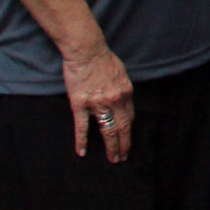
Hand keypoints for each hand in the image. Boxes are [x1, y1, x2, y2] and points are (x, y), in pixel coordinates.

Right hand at [60, 41, 132, 161]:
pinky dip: (82, 141)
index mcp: (125, 92)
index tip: (127, 139)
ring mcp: (97, 103)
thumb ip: (121, 88)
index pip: (129, 117)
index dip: (128, 130)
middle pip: (122, 127)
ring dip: (112, 147)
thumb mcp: (120, 73)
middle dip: (124, 144)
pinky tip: (82, 152)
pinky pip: (82, 126)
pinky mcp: (80, 103)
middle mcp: (114, 100)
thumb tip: (122, 99)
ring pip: (107, 130)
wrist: (86, 50)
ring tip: (114, 159)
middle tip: (124, 157)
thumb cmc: (102, 59)